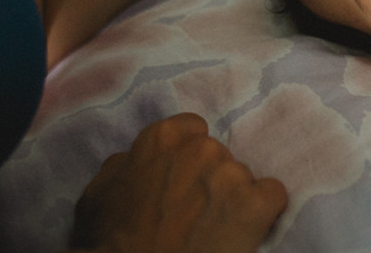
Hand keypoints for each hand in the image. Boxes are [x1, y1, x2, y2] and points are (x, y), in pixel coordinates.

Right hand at [73, 113, 286, 252]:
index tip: (184, 180)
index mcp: (162, 138)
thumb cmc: (109, 242)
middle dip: (210, 180)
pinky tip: (245, 230)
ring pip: (243, 178)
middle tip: (195, 212)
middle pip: (219, 156)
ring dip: (232, 199)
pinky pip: (273, 196)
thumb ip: (122, 167)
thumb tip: (133, 160)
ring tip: (213, 228)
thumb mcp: (97, 195)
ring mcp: (231, 173)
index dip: (189, 158)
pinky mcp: (255, 203)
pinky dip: (263, 212)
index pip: (193, 129)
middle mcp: (201, 147)